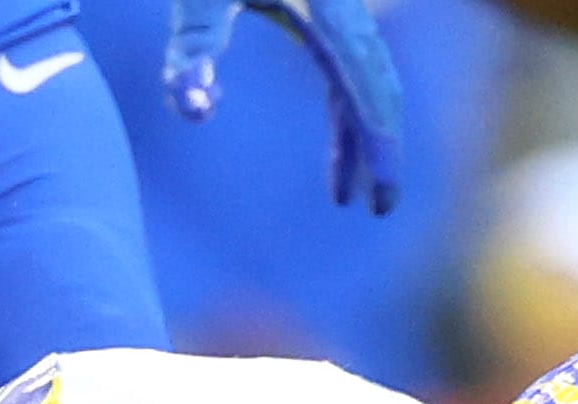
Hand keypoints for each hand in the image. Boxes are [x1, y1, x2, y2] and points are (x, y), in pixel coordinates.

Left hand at [166, 0, 404, 212]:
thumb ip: (194, 47)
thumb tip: (195, 112)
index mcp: (329, 7)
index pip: (364, 89)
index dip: (377, 146)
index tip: (383, 199)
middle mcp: (342, 6)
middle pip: (374, 86)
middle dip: (377, 148)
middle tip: (379, 208)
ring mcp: (334, 4)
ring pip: (362, 78)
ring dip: (357, 134)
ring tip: (343, 194)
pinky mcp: (318, 3)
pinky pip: (344, 64)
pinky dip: (342, 106)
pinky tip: (335, 140)